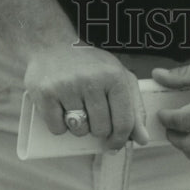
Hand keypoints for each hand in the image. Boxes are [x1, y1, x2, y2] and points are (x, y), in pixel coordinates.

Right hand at [24, 42, 148, 148]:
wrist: (52, 44)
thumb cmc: (90, 65)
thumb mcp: (118, 77)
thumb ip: (134, 108)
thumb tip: (143, 140)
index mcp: (114, 75)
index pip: (124, 122)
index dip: (121, 139)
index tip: (114, 144)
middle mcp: (92, 79)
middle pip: (101, 129)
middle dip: (97, 129)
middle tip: (92, 113)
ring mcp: (68, 86)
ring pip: (79, 131)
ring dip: (78, 127)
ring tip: (76, 107)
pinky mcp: (46, 93)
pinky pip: (57, 129)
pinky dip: (60, 125)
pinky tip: (61, 108)